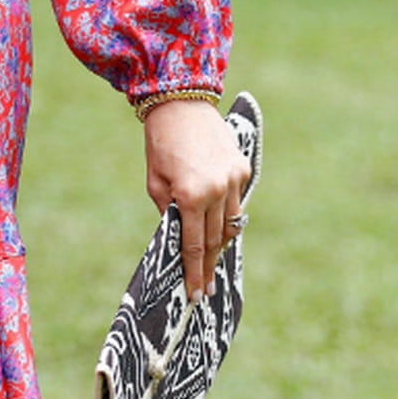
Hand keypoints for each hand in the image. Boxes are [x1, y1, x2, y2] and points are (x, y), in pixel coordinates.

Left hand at [143, 100, 250, 302]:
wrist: (181, 104)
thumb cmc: (161, 145)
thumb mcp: (155, 182)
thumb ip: (170, 212)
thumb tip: (180, 239)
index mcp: (190, 195)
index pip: (194, 244)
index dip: (194, 272)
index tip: (195, 294)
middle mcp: (217, 189)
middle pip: (215, 239)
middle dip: (209, 266)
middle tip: (205, 288)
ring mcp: (234, 179)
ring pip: (231, 224)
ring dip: (221, 244)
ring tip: (212, 263)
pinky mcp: (242, 169)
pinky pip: (237, 202)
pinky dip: (228, 216)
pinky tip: (220, 228)